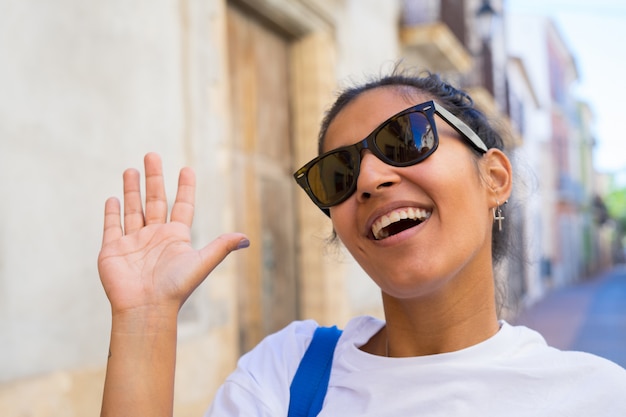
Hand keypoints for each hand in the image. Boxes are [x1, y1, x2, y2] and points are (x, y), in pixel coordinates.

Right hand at [97, 153, 248, 316]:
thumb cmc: (176, 287)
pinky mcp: (113, 250)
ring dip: (132, 190)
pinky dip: (112, 213)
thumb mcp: (202, 262)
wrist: (146, 308)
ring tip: (131, 170)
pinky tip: (114, 199)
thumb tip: (246, 238)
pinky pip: (112, 227)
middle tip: (151, 155)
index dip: (185, 188)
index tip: (186, 169)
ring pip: (132, 210)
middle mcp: (155, 236)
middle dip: (153, 178)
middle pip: (154, 201)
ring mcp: (133, 243)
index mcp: (176, 237)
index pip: (182, 206)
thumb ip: (221, 247)